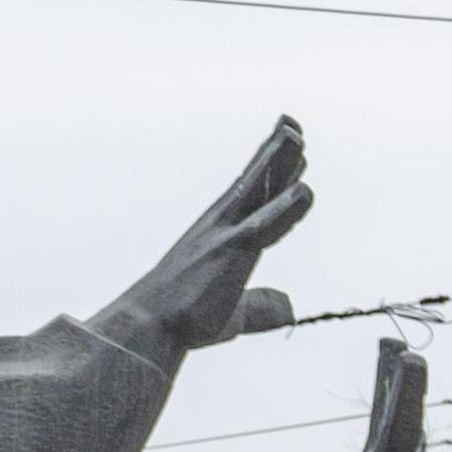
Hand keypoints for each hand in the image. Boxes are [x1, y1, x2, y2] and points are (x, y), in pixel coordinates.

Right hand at [97, 118, 310, 358]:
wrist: (146, 329)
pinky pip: (263, 225)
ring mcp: (225, 235)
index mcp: (221, 236)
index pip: (252, 195)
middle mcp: (221, 226)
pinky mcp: (231, 252)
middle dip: (275, 152)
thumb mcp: (233, 315)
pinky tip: (305, 191)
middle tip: (291, 123)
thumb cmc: (180, 322)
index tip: (290, 142)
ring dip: (277, 161)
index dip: (274, 169)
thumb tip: (290, 310)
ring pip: (258, 191)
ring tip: (293, 133)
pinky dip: (286, 208)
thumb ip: (262, 307)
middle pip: (255, 181)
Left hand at [345, 336, 450, 451]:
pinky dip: (405, 420)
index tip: (410, 355)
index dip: (407, 391)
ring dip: (396, 388)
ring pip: (393, 420)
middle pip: (392, 412)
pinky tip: (416, 419)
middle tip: (393, 341)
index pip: (401, 422)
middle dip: (396, 378)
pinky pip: (400, 438)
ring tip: (396, 354)